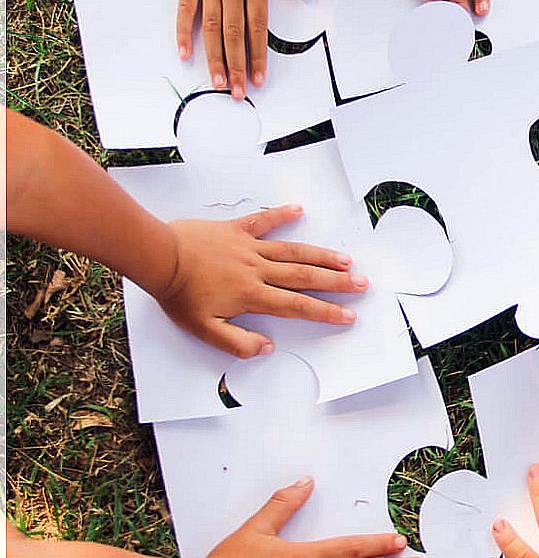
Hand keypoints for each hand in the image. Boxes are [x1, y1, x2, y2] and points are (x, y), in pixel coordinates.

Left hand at [155, 203, 366, 357]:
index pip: (297, 306)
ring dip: (321, 255)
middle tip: (361, 284)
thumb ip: (238, 343)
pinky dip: (281, 215)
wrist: (158, 257)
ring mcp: (249, 247)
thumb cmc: (178, 294)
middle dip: (336, 282)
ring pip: (293, 252)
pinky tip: (299, 210)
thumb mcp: (204, 330)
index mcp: (252, 295)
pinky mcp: (236, 230)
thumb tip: (267, 347)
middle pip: (305, 277)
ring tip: (345, 259)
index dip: (326, 312)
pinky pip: (263, 221)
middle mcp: (258, 270)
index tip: (348, 315)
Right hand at [178, 0, 313, 98]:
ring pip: (210, 26)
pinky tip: (185, 53)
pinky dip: (183, 31)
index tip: (259, 80)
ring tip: (217, 82)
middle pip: (233, 34)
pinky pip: (185, 8)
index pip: (257, 29)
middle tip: (237, 93)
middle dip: (236, 66)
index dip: (258, 56)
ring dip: (213, 56)